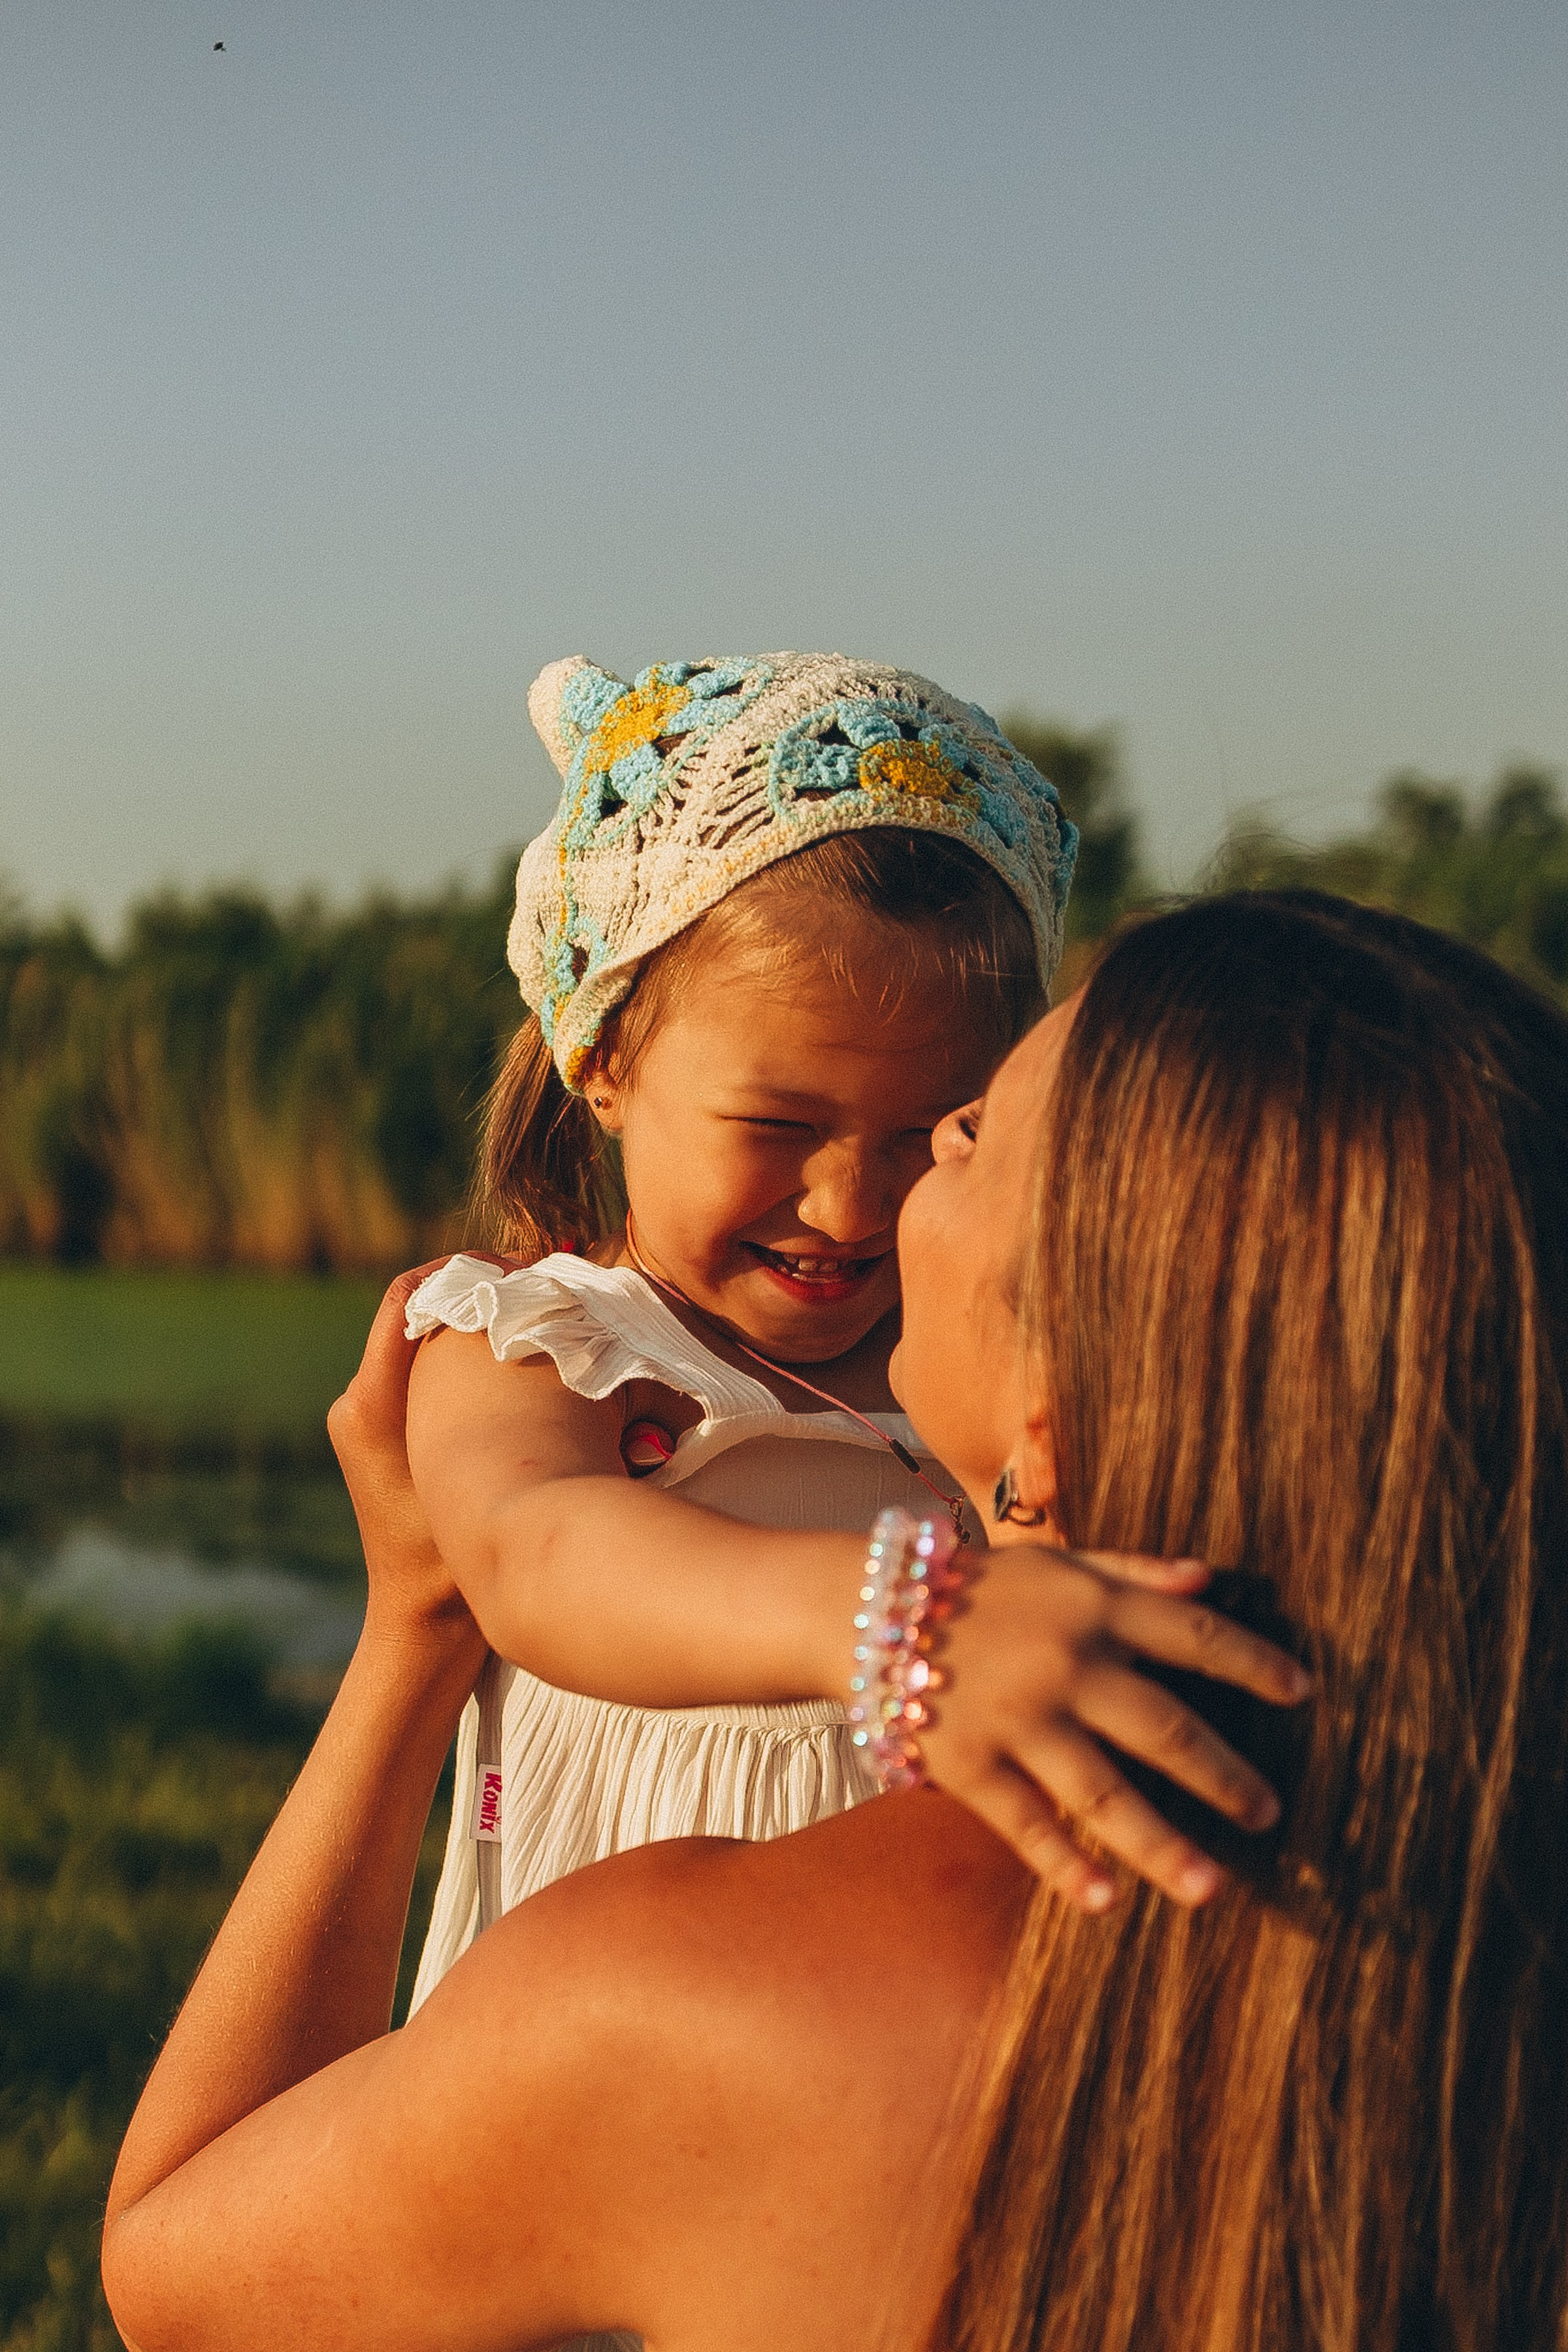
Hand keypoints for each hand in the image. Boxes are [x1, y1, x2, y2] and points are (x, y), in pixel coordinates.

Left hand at [328, 1259, 518, 1655]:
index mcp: (372, 1403)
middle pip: (417, 1315)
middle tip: (541, 1289)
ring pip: (422, 1345)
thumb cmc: (458, 1562)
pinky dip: (464, 1364)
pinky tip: (515, 1375)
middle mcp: (359, 1403)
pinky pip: (422, 1378)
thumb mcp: (495, 1475)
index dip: (464, 1269)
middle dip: (477, 1295)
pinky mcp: (382, 1438)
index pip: (409, 1297)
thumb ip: (517, 1406)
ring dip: (473, 1328)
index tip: (520, 1268)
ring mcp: (366, 1421)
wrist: (421, 1627)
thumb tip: (556, 1331)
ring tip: (535, 1325)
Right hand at [914, 1547, 1311, 1910]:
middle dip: (1226, 1777)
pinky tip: (1107, 1901)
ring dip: (1164, 1846)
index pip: (1195, 1636)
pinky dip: (1067, 1866)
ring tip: (1214, 1889)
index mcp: (1092, 1606)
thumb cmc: (976, 1585)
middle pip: (1165, 1730)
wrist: (863, 1606)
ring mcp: (1017, 1719)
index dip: (1254, 1664)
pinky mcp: (968, 1765)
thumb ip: (1132, 1569)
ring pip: (1105, 1795)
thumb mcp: (1056, 1561)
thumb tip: (1210, 1578)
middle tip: (1269, 1814)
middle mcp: (1064, 1663)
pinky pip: (1028, 1825)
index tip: (1303, 1693)